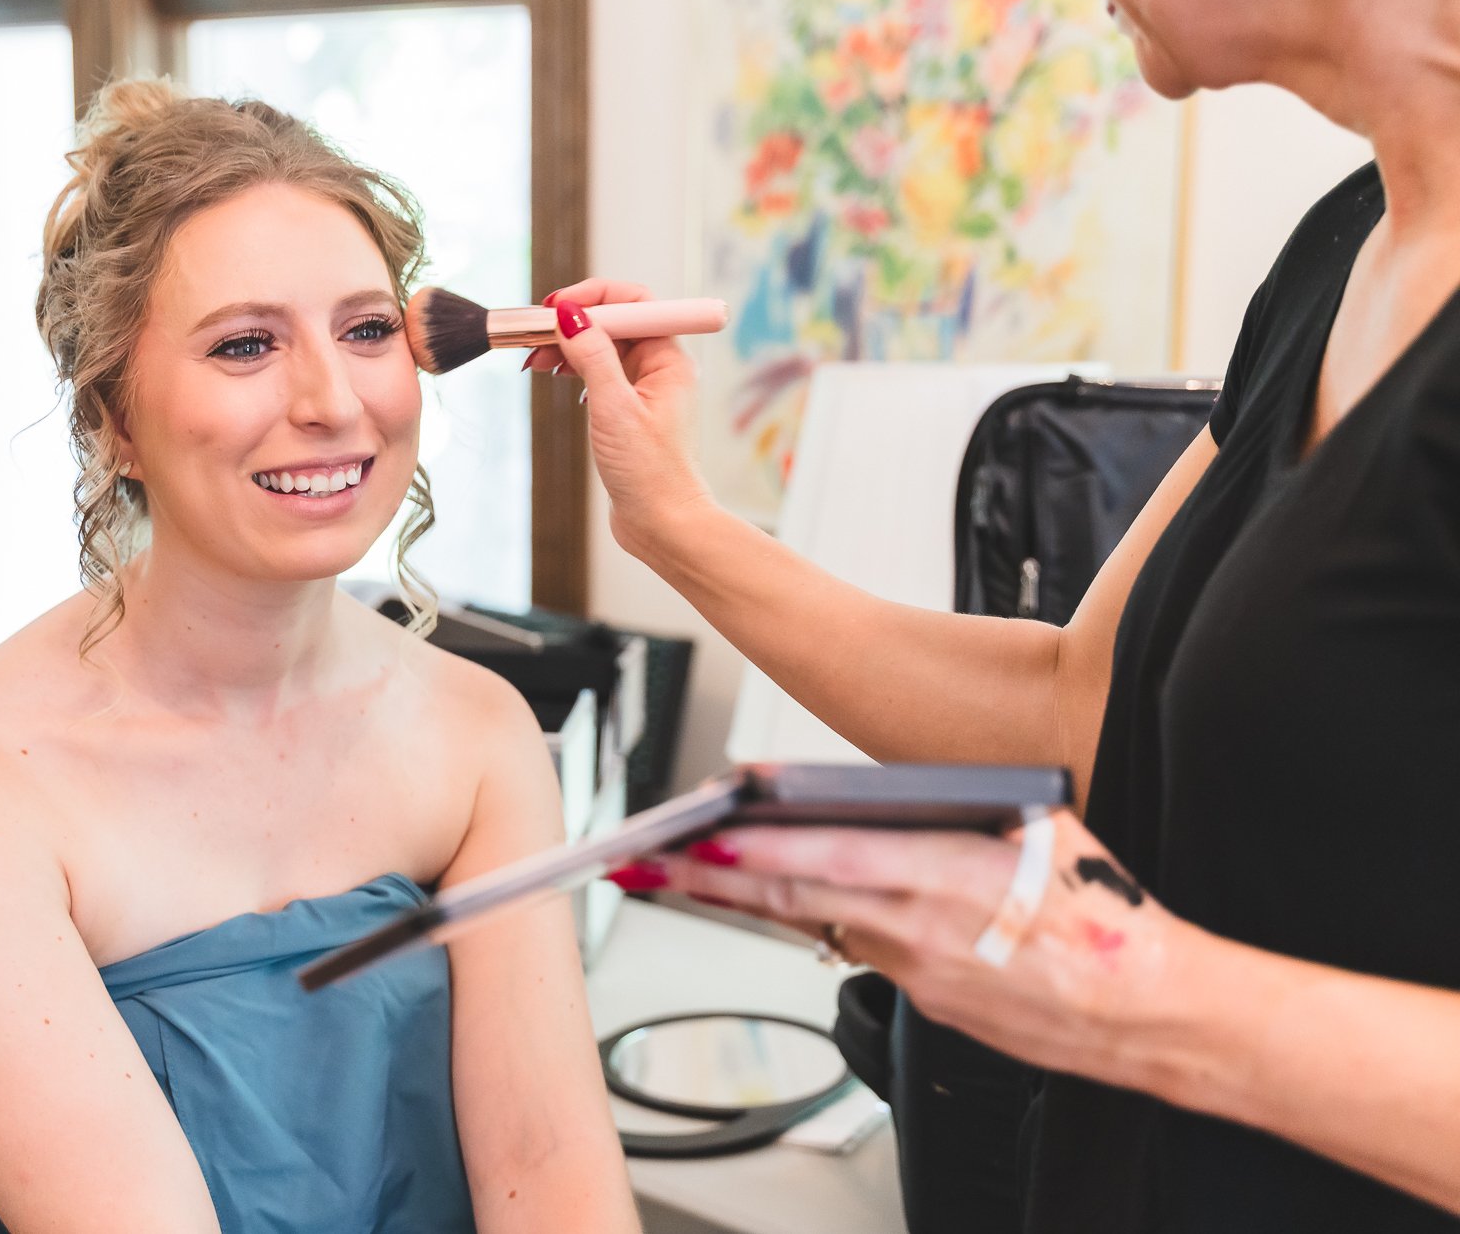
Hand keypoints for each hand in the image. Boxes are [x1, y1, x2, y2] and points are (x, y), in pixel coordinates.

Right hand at [526, 279, 714, 556]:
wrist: (663, 525)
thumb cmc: (649, 473)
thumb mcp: (613, 408)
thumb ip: (592, 357)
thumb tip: (570, 315)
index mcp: (669, 360)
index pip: (633, 303)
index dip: (593, 298)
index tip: (555, 307)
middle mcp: (661, 370)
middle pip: (613, 324)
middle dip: (572, 323)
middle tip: (533, 335)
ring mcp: (645, 391)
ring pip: (602, 349)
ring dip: (568, 347)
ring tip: (535, 359)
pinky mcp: (629, 412)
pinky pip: (599, 374)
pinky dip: (574, 370)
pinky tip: (555, 376)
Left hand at [631, 813, 1188, 1083]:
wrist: (1150, 1012)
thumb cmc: (1107, 913)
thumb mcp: (1043, 828)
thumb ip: (963, 806)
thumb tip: (896, 784)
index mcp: (951, 877)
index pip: (834, 861)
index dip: (764, 851)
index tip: (706, 831)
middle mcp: (921, 931)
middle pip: (796, 903)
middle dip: (713, 880)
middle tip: (645, 861)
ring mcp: (918, 974)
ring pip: (813, 927)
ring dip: (745, 901)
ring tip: (677, 873)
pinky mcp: (924, 1003)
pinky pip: (856, 951)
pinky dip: (812, 924)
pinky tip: (774, 902)